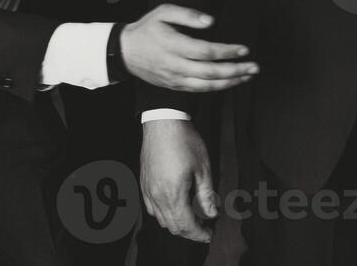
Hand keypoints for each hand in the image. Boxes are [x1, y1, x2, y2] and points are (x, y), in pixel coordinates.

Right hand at [120, 4, 258, 91]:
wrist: (125, 52)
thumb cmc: (146, 29)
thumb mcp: (163, 12)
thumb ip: (187, 14)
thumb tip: (210, 21)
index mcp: (173, 45)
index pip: (205, 51)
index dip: (227, 52)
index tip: (243, 49)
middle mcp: (174, 65)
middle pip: (210, 72)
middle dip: (235, 70)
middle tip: (254, 66)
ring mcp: (174, 78)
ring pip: (206, 85)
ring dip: (230, 82)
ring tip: (247, 76)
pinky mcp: (174, 86)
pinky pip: (199, 90)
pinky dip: (217, 88)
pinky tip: (230, 82)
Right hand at [141, 118, 216, 241]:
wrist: (164, 122)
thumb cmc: (185, 141)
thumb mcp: (203, 168)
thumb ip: (206, 194)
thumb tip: (212, 213)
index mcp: (173, 194)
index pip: (185, 225)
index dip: (199, 234)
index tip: (210, 234)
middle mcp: (157, 196)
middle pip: (172, 226)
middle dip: (189, 232)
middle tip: (205, 228)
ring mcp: (148, 190)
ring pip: (161, 219)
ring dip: (177, 224)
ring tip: (193, 218)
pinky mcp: (144, 184)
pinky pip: (152, 208)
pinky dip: (164, 214)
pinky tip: (175, 207)